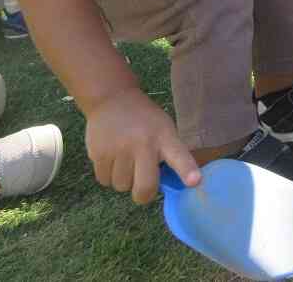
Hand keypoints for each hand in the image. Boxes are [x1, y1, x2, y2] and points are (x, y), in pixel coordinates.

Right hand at [85, 87, 200, 203]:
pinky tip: (111, 158)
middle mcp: (143, 143)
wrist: (112, 98)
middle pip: (145, 187)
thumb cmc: (144, 121)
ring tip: (125, 160)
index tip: (194, 182)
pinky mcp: (98, 153)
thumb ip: (168, 154)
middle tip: (143, 184)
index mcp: (165, 137)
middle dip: (144, 194)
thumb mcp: (164, 129)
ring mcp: (119, 149)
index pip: (179, 156)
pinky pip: (104, 181)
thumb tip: (167, 186)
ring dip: (124, 180)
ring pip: (122, 186)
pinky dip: (108, 175)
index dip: (187, 171)